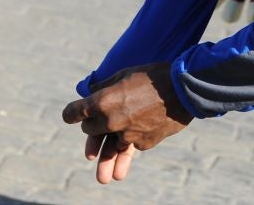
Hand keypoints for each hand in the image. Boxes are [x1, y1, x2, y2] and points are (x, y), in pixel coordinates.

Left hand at [62, 62, 192, 183]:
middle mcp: (111, 121)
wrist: (184, 89)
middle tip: (94, 126)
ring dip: (106, 161)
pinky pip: (132, 143)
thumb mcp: (126, 74)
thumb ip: (105, 86)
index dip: (71, 114)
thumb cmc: (154, 76)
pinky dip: (133, 139)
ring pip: (111, 149)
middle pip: (91, 130)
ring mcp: (127, 135)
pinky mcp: (143, 143)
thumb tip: (92, 91)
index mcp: (102, 101)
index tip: (69, 116)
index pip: (76, 112)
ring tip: (104, 178)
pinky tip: (140, 133)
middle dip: (92, 126)